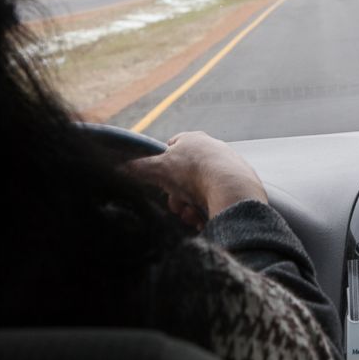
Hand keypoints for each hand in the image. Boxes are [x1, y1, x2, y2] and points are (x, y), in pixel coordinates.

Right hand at [125, 131, 266, 229]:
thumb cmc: (193, 172)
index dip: (163, 166)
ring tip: (189, 215)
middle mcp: (213, 149)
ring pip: (201, 189)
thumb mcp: (159, 168)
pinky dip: (207, 211)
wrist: (231, 187)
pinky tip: (202, 220)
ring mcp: (228, 166)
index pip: (173, 147)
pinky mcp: (239, 184)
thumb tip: (119, 167)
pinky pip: (217, 199)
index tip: (160, 180)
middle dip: (177, 193)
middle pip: (186, 174)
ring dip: (190, 205)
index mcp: (194, 139)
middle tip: (175, 206)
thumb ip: (138, 168)